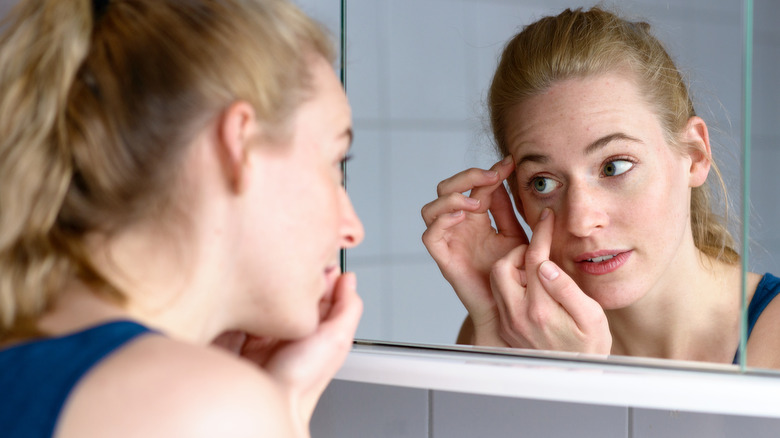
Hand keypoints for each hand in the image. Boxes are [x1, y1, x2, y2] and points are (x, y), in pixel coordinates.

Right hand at [212, 272, 361, 427]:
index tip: (318, 252)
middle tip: (294, 257)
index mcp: (318, 329)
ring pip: (272, 295)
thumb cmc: (302, 380)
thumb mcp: (337, 339)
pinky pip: (247, 306)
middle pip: (295, 291)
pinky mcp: (243, 331)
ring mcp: (267, 329)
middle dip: (295, 273)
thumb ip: (347, 309)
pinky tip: (252, 285)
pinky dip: (250, 295)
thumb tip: (349, 279)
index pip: (321, 291)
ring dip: (271, 282)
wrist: (269, 398)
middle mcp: (294, 328)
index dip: (321, 272)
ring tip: (273, 267)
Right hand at [421, 156, 525, 344]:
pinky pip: (429, 236)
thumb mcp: (516, 235)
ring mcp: (449, 241)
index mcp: (475, 217)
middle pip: (447, 188)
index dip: (490, 171)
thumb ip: (507, 210)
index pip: (474, 185)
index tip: (510, 163)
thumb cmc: (514, 274)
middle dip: (467, 177)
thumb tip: (504, 177)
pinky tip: (461, 217)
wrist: (509, 307)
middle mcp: (458, 225)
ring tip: (476, 204)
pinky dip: (441, 222)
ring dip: (452, 199)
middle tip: (492, 177)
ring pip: (431, 208)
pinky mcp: (444, 259)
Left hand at [490, 209, 611, 353]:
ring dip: (513, 267)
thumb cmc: (589, 347)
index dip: (541, 233)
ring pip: (496, 280)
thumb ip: (567, 290)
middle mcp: (517, 316)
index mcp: (541, 310)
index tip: (547, 219)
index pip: (534, 259)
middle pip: (502, 267)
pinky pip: (498, 295)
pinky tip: (530, 284)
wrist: (575, 376)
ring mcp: (508, 322)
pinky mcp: (505, 326)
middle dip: (519, 252)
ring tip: (536, 271)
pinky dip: (510, 282)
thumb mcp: (592, 317)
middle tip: (540, 254)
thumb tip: (545, 265)